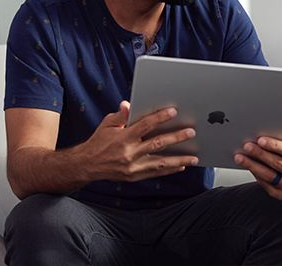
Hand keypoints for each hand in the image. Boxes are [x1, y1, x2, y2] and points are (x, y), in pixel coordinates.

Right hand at [82, 101, 198, 182]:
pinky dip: (169, 170)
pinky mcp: (134, 177)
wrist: (88, 165)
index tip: (173, 112)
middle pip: (157, 144)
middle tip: (190, 132)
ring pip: (160, 162)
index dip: (160, 118)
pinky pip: (155, 173)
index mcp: (123, 137)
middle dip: (176, 138)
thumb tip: (129, 104)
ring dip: (179, 160)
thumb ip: (121, 115)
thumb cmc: (99, 141)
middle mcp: (129, 153)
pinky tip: (181, 166)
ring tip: (194, 157)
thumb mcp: (107, 124)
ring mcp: (133, 167)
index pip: (145, 125)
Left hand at [233, 130, 281, 199]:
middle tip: (247, 146)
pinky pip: (266, 185)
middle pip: (278, 164)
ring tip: (240, 156)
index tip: (260, 140)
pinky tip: (247, 166)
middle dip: (260, 154)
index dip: (275, 145)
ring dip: (252, 165)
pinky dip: (255, 174)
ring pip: (270, 175)